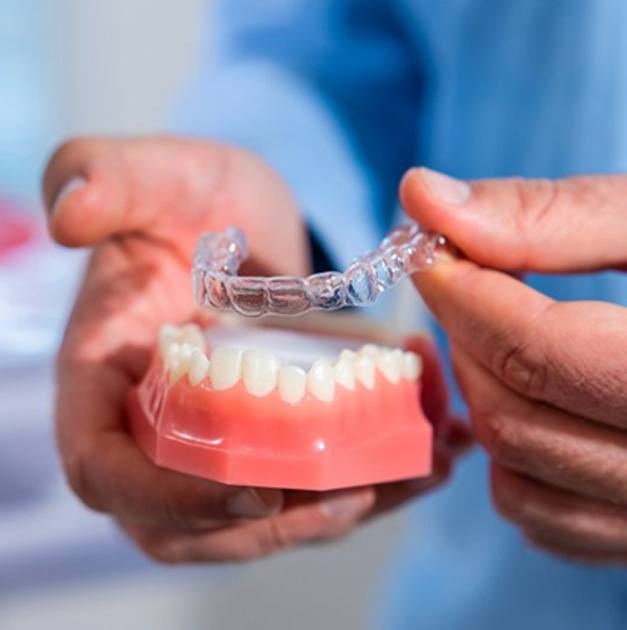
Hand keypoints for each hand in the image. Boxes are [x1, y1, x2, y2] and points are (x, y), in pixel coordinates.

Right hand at [43, 137, 468, 562]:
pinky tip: (435, 456)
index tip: (255, 491)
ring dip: (336, 510)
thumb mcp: (152, 176)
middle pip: (191, 521)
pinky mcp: (266, 437)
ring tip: (413, 475)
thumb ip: (101, 179)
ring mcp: (213, 441)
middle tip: (355, 493)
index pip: (106, 472)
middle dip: (273, 525)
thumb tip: (70, 214)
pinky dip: (370, 481)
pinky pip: (307, 483)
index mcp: (104, 382)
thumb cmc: (188, 197)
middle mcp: (152, 428)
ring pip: (259, 516)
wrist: (241, 218)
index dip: (172, 500)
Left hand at [401, 167, 626, 563]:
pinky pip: (540, 517)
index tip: (429, 254)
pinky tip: (536, 398)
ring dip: (484, 397)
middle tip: (476, 287)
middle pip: (514, 418)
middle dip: (470, 340)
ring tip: (505, 337)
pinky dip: (512, 456)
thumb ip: (552, 215)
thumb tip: (422, 195)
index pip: (538, 352)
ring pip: (517, 476)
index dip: (461, 295)